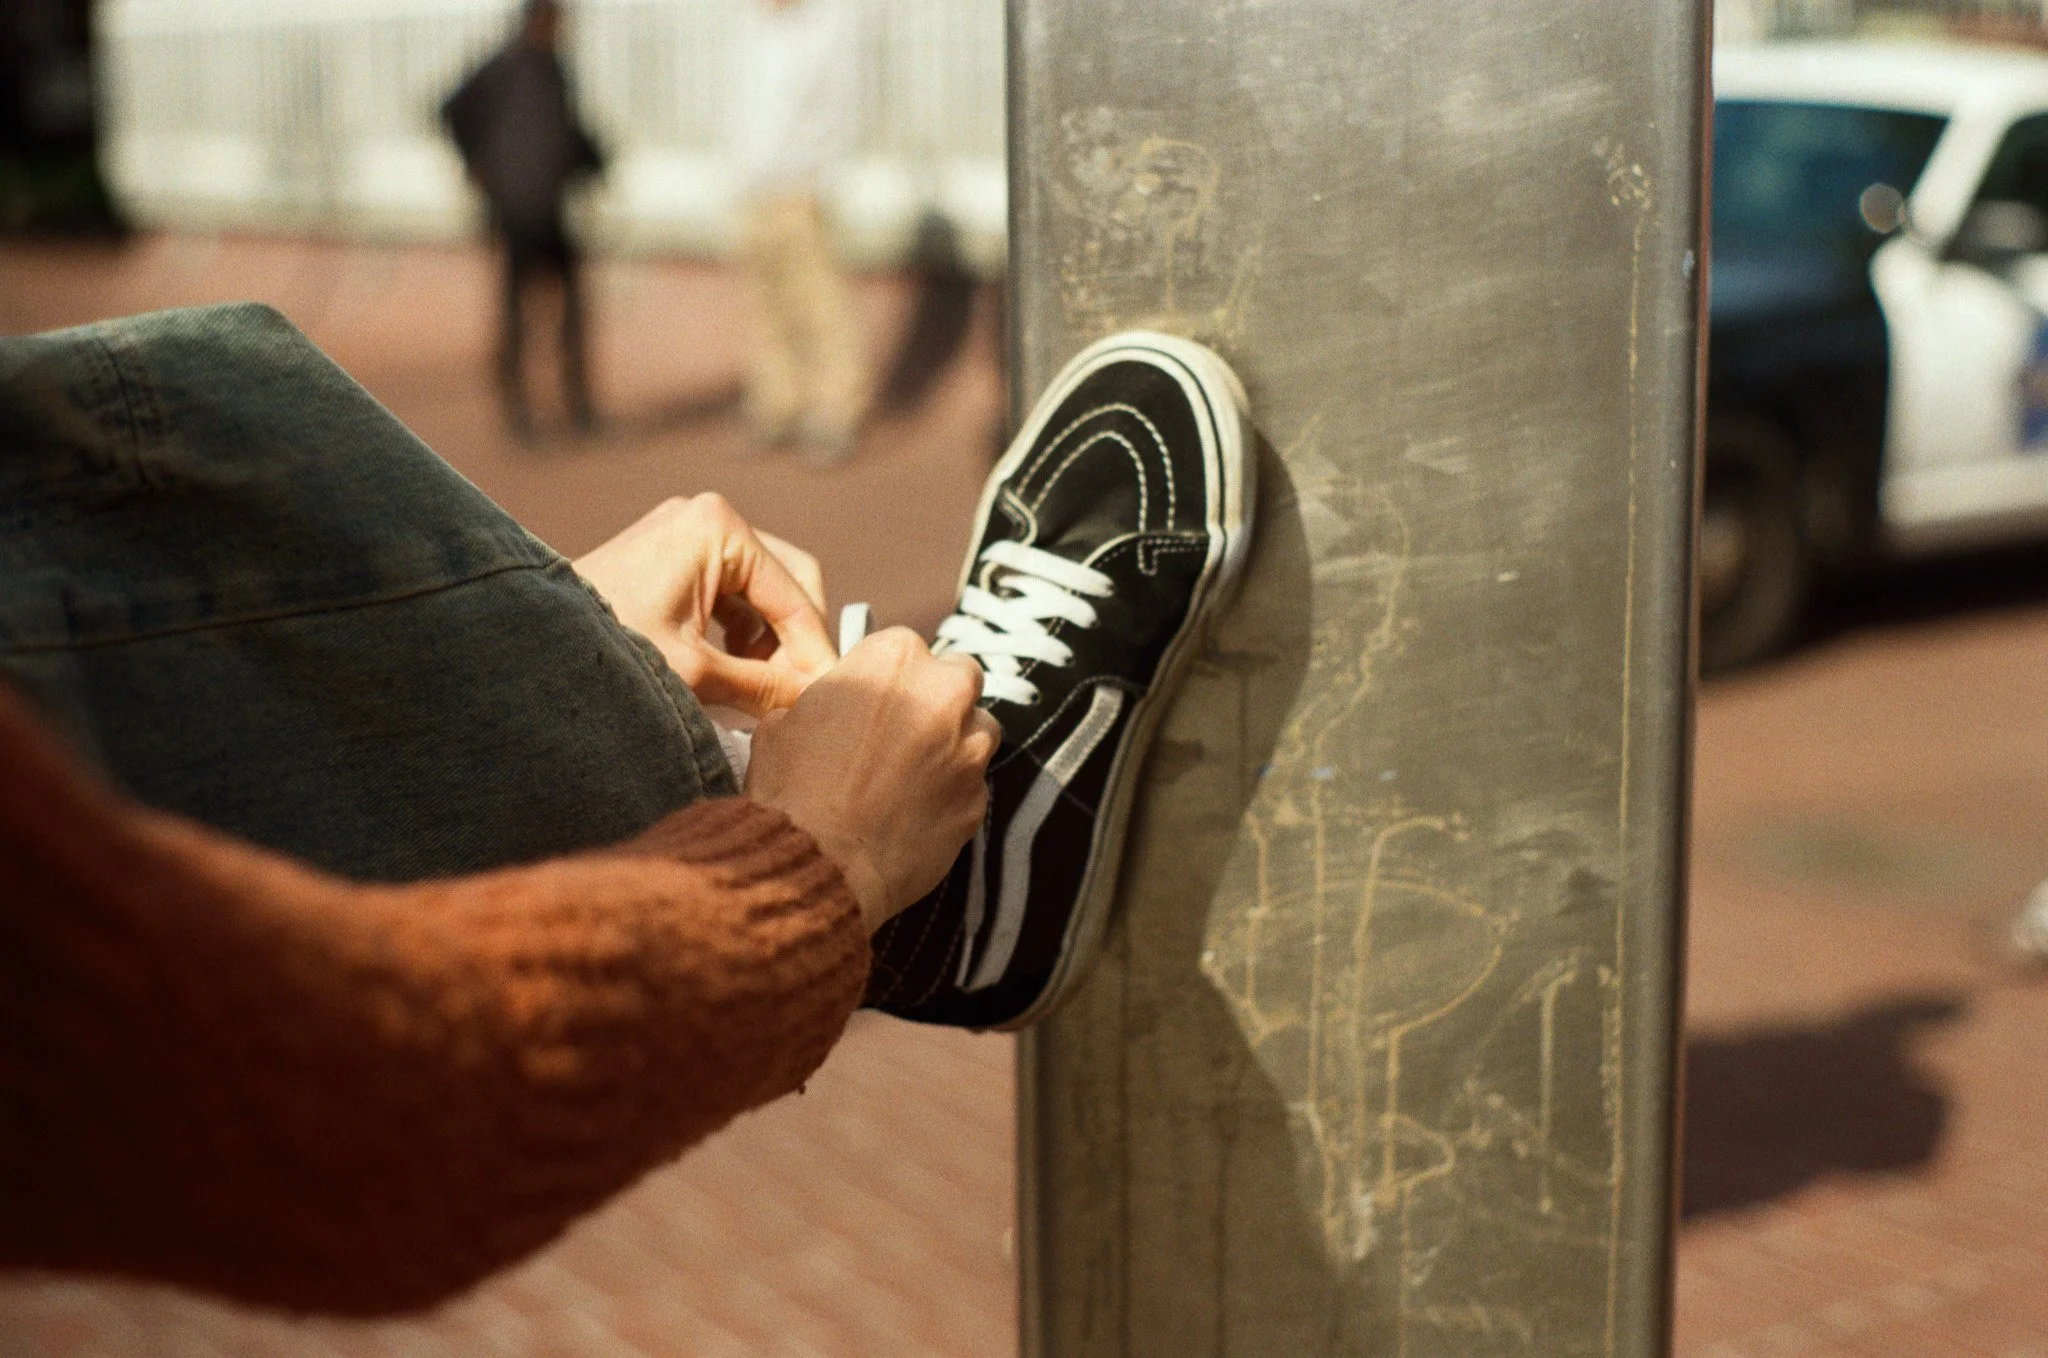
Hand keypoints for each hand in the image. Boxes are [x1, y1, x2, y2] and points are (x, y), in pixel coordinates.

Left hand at [573, 494, 835, 715]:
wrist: (530, 646)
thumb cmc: (608, 652)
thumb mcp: (695, 674)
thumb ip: (764, 686)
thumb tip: (815, 701)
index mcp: (718, 527)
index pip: (794, 595)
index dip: (815, 651)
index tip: (832, 696)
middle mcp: (707, 516)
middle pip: (787, 581)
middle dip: (794, 641)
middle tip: (801, 694)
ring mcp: (688, 532)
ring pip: (760, 590)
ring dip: (769, 641)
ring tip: (764, 692)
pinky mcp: (672, 555)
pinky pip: (730, 591)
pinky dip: (741, 632)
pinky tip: (734, 673)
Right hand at [745, 629, 1000, 931]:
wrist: (817, 865)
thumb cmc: (792, 790)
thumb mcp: (782, 722)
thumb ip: (822, 702)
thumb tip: (828, 713)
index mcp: (894, 658)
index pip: (906, 648)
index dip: (891, 677)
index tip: (877, 701)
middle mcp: (944, 694)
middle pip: (959, 679)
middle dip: (939, 699)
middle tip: (905, 732)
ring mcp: (969, 750)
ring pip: (979, 732)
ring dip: (955, 746)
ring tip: (913, 777)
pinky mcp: (979, 801)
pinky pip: (972, 788)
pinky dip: (952, 796)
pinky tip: (915, 817)